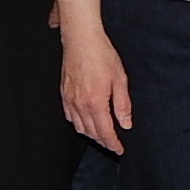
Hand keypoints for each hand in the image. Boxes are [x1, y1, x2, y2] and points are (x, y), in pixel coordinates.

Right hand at [61, 30, 131, 153]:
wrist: (81, 40)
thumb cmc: (102, 55)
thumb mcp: (120, 79)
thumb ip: (122, 104)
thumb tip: (126, 124)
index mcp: (96, 102)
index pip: (104, 132)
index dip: (113, 144)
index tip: (120, 150)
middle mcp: (80, 104)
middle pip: (91, 132)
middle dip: (103, 142)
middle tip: (113, 144)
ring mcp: (69, 100)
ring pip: (79, 127)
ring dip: (91, 134)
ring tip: (102, 135)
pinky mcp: (64, 94)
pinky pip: (70, 116)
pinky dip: (79, 124)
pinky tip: (86, 122)